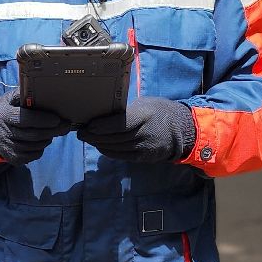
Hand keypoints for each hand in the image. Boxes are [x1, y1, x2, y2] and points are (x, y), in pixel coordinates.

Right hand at [0, 90, 69, 163]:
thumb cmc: (5, 111)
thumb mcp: (9, 99)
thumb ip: (22, 94)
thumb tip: (39, 88)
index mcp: (4, 115)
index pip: (25, 119)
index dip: (42, 120)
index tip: (57, 119)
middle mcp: (4, 133)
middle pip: (33, 135)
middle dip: (52, 131)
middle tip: (66, 126)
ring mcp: (8, 147)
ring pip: (35, 146)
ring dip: (48, 138)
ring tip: (53, 131)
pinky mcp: (12, 158)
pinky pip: (33, 155)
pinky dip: (41, 148)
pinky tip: (43, 140)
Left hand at [78, 96, 195, 164]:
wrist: (181, 129)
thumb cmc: (158, 111)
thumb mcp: (144, 103)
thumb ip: (126, 111)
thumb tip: (102, 114)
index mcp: (144, 115)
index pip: (119, 124)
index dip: (101, 127)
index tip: (87, 126)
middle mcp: (144, 133)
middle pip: (114, 138)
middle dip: (94, 136)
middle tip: (80, 133)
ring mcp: (145, 148)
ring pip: (116, 148)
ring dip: (99, 144)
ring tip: (87, 139)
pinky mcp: (144, 158)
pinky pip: (122, 156)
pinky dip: (108, 152)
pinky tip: (100, 146)